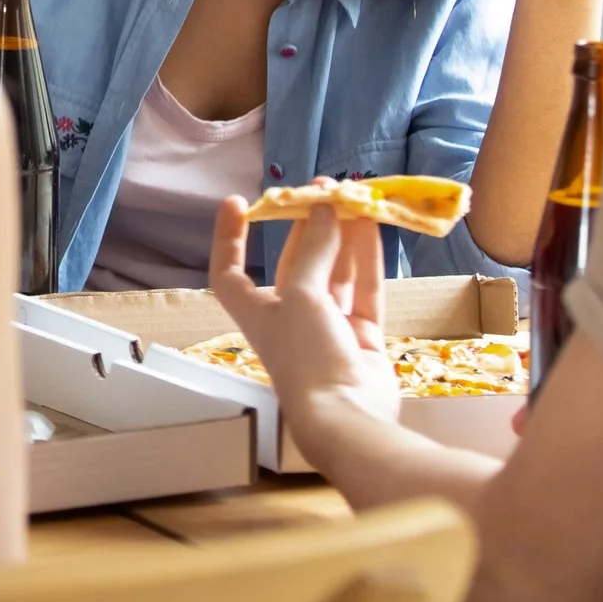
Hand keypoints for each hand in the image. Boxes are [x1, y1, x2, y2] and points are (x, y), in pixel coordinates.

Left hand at [208, 190, 400, 456]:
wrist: (347, 415)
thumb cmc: (306, 356)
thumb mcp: (303, 296)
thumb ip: (316, 250)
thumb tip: (325, 207)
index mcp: (256, 312)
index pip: (230, 271)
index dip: (229, 237)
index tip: (237, 203)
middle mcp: (289, 317)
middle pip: (295, 261)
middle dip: (308, 224)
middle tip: (324, 187)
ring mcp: (328, 327)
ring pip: (334, 270)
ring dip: (342, 234)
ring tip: (354, 194)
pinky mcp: (363, 335)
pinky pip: (363, 287)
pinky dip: (367, 256)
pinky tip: (373, 223)